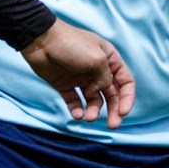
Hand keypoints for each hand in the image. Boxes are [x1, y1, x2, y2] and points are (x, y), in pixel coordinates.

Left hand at [20, 22, 135, 128]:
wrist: (41, 41)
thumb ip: (105, 79)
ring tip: (88, 118)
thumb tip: (98, 93)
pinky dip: (77, 110)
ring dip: (94, 111)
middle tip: (113, 125)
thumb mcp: (97, 59)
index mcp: (110, 59)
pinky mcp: (66, 86)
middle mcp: (98, 70)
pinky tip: (77, 114)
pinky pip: (75, 102)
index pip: (126, 81)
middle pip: (112, 95)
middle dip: (114, 111)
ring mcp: (82, 78)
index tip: (123, 112)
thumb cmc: (71, 44)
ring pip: (94, 101)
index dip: (127, 98)